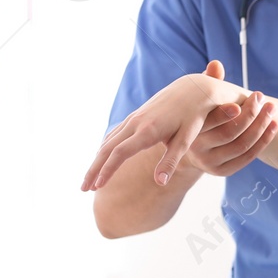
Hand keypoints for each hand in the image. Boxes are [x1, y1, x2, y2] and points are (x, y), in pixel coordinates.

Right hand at [81, 69, 240, 190]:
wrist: (193, 88)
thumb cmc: (194, 116)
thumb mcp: (186, 140)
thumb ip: (171, 161)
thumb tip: (160, 183)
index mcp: (148, 130)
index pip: (120, 153)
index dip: (107, 170)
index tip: (97, 186)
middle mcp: (136, 123)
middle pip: (107, 148)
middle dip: (94, 169)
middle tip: (83, 189)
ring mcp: (134, 118)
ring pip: (108, 141)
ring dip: (97, 161)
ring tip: (90, 180)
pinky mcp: (136, 116)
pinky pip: (115, 134)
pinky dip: (105, 149)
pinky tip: (101, 158)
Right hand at [185, 61, 277, 178]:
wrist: (187, 148)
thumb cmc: (196, 116)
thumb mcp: (198, 100)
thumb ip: (208, 83)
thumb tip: (217, 63)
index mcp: (187, 129)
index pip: (211, 120)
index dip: (228, 111)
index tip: (247, 99)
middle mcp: (196, 148)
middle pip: (229, 133)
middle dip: (250, 115)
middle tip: (262, 98)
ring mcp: (209, 163)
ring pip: (242, 145)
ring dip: (261, 126)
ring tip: (271, 108)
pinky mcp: (222, 171)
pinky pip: (248, 156)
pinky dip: (263, 140)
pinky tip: (273, 125)